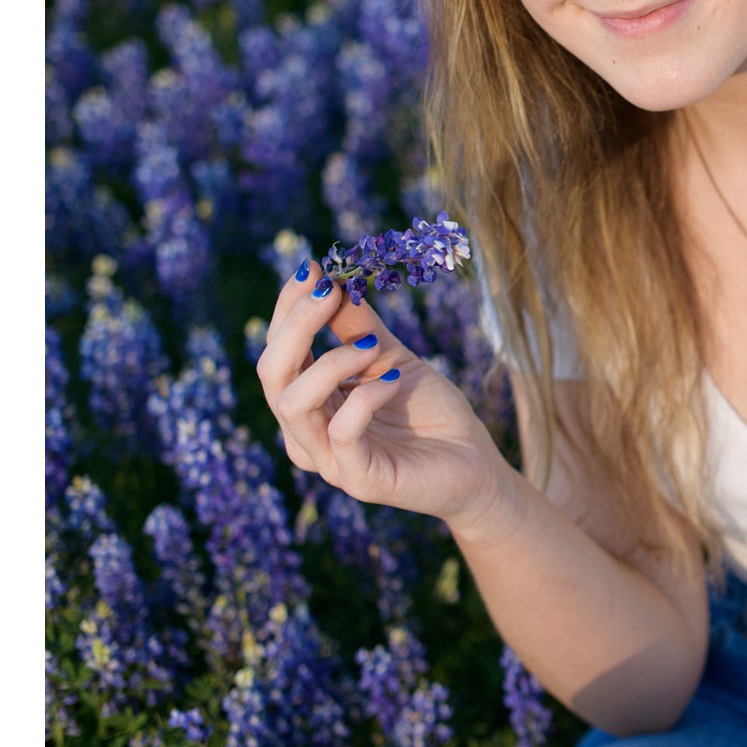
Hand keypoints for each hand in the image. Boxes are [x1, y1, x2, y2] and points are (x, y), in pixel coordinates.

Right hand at [256, 260, 515, 536]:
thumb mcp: (393, 357)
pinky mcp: (358, 478)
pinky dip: (365, 397)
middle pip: (272, 374)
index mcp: (310, 401)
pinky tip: (394, 380)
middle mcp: (307, 432)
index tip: (313, 268)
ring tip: (374, 346)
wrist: (474, 461)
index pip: (278, 351)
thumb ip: (360, 328)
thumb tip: (334, 282)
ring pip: (292, 404)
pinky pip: (341, 433)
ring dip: (331, 362)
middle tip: (329, 290)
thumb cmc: (428, 411)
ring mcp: (329, 459)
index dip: (288, 308)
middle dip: (296, 325)